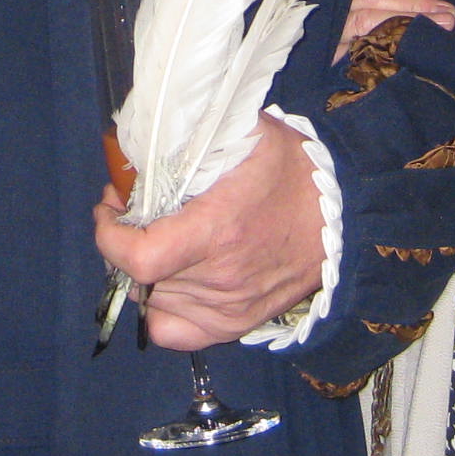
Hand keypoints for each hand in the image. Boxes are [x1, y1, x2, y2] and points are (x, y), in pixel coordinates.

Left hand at [93, 113, 321, 349]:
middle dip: (125, 237)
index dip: (109, 235)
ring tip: (156, 234)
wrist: (345, 218)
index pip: (139, 257)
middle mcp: (220, 278)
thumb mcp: (248, 133)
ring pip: (152, 297)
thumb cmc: (293, 171)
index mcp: (218, 231)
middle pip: (142, 272)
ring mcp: (228, 308)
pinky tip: (168, 279)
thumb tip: (150, 123)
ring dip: (143, 268)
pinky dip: (159, 307)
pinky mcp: (235, 325)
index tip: (111, 205)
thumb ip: (197, 131)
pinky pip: (173, 331)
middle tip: (132, 207)